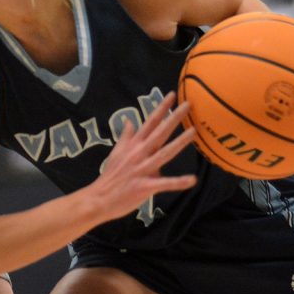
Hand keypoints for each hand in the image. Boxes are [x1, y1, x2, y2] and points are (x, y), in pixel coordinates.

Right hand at [87, 92, 196, 222]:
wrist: (99, 197)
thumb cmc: (111, 175)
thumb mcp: (116, 152)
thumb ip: (126, 136)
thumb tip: (129, 121)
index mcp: (133, 145)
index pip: (150, 122)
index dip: (161, 108)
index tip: (172, 95)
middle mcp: (139, 153)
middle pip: (159, 132)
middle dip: (174, 118)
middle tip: (188, 104)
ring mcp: (142, 169)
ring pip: (164, 153)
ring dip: (179, 142)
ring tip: (193, 132)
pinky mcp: (145, 186)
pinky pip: (165, 183)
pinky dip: (178, 182)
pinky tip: (192, 180)